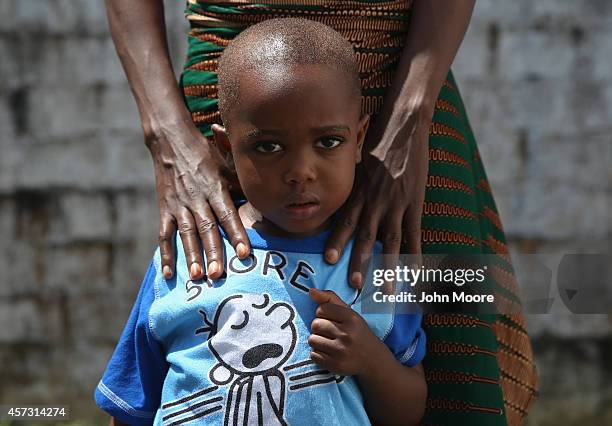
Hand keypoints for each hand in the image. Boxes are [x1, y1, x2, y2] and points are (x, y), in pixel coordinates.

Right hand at [148, 122, 249, 280]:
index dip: (236, 234)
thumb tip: (263, 201)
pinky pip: (164, 234)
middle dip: (212, 252)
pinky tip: (168, 273)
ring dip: (191, 256)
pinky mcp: (164, 209)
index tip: (244, 254)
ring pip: (185, 234)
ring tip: (197, 276)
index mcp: (216, 188)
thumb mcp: (227, 165)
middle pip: (206, 228)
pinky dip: (166, 254)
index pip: (227, 215)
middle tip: (217, 274)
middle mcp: (197, 198)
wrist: (171, 141)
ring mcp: (179, 205)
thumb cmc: (206, 155)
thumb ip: (241, 185)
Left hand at [307, 288, 384, 376]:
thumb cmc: (357, 332)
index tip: (332, 320)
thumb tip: (311, 291)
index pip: (321, 309)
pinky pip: (314, 355)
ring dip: (317, 341)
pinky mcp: (336, 365)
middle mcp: (347, 334)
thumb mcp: (349, 312)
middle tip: (330, 332)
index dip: (323, 314)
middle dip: (319, 328)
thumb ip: (330, 298)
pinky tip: (329, 353)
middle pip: (315, 324)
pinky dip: (318, 354)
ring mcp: (341, 351)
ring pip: (312, 340)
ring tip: (329, 343)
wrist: (373, 360)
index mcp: (351, 318)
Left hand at [324, 106, 430, 287]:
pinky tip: (416, 272)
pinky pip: (415, 233)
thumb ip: (350, 184)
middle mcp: (376, 200)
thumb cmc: (377, 141)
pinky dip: (416, 254)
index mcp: (360, 191)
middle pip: (366, 236)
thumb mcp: (357, 162)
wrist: (404, 125)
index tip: (328, 260)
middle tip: (354, 285)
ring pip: (392, 241)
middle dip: (360, 262)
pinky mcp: (416, 202)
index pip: (346, 220)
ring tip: (387, 290)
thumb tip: (339, 199)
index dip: (337, 241)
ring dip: (388, 267)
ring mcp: (398, 203)